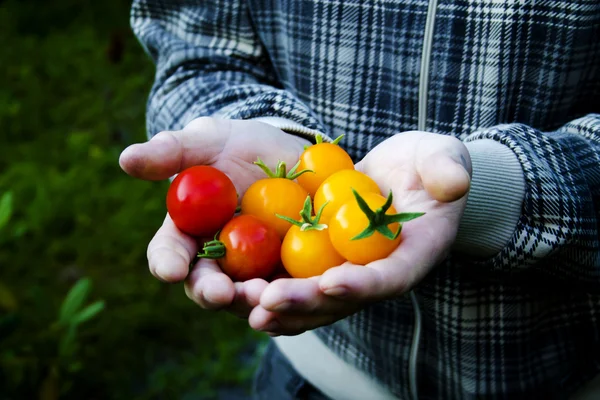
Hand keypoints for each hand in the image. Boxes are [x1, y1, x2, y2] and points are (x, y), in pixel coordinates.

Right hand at [119, 117, 309, 316]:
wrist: (291, 156)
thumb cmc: (240, 147)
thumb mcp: (210, 141)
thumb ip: (173, 151)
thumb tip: (127, 158)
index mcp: (189, 233)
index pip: (169, 253)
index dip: (167, 262)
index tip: (171, 270)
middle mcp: (217, 261)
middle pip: (206, 286)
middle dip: (210, 292)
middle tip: (221, 293)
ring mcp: (254, 272)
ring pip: (247, 299)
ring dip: (251, 302)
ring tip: (262, 295)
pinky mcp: (290, 276)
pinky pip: (289, 298)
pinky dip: (292, 304)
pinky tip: (301, 298)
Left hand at [250, 131, 471, 334]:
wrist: (403, 178)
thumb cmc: (427, 166)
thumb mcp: (441, 157)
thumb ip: (447, 168)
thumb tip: (452, 184)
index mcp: (410, 256)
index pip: (390, 278)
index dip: (364, 284)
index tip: (333, 281)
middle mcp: (374, 275)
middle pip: (340, 300)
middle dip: (305, 303)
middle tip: (268, 302)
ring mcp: (345, 272)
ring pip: (310, 300)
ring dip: (275, 306)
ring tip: (239, 300)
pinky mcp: (320, 263)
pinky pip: (292, 281)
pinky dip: (264, 287)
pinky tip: (231, 285)